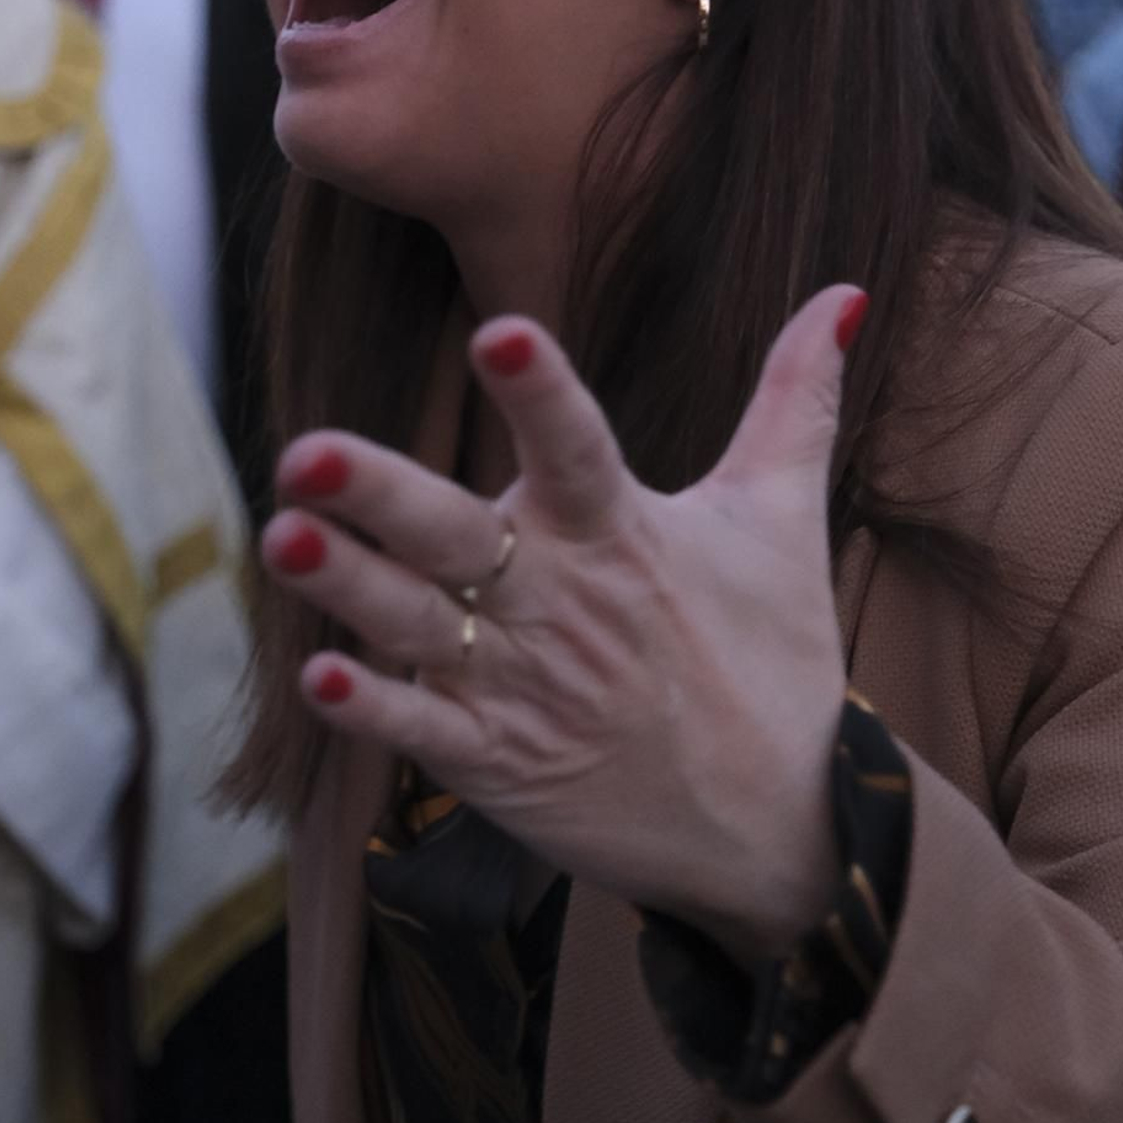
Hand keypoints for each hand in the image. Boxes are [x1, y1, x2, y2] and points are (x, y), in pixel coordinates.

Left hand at [262, 286, 866, 961]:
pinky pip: (427, 736)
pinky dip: (374, 710)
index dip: (541, 389)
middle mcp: (566, 602)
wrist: (788, 829)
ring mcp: (527, 689)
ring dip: (349, 587)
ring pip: (421, 627)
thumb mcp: (783, 518)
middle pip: (462, 536)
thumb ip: (796, 399)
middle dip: (382, 495)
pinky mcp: (504, 765)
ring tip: (278, 537)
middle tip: (305, 452)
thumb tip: (845, 293)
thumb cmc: (774, 655)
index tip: (498, 331)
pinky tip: (318, 679)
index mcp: (627, 532)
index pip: (578, 446)